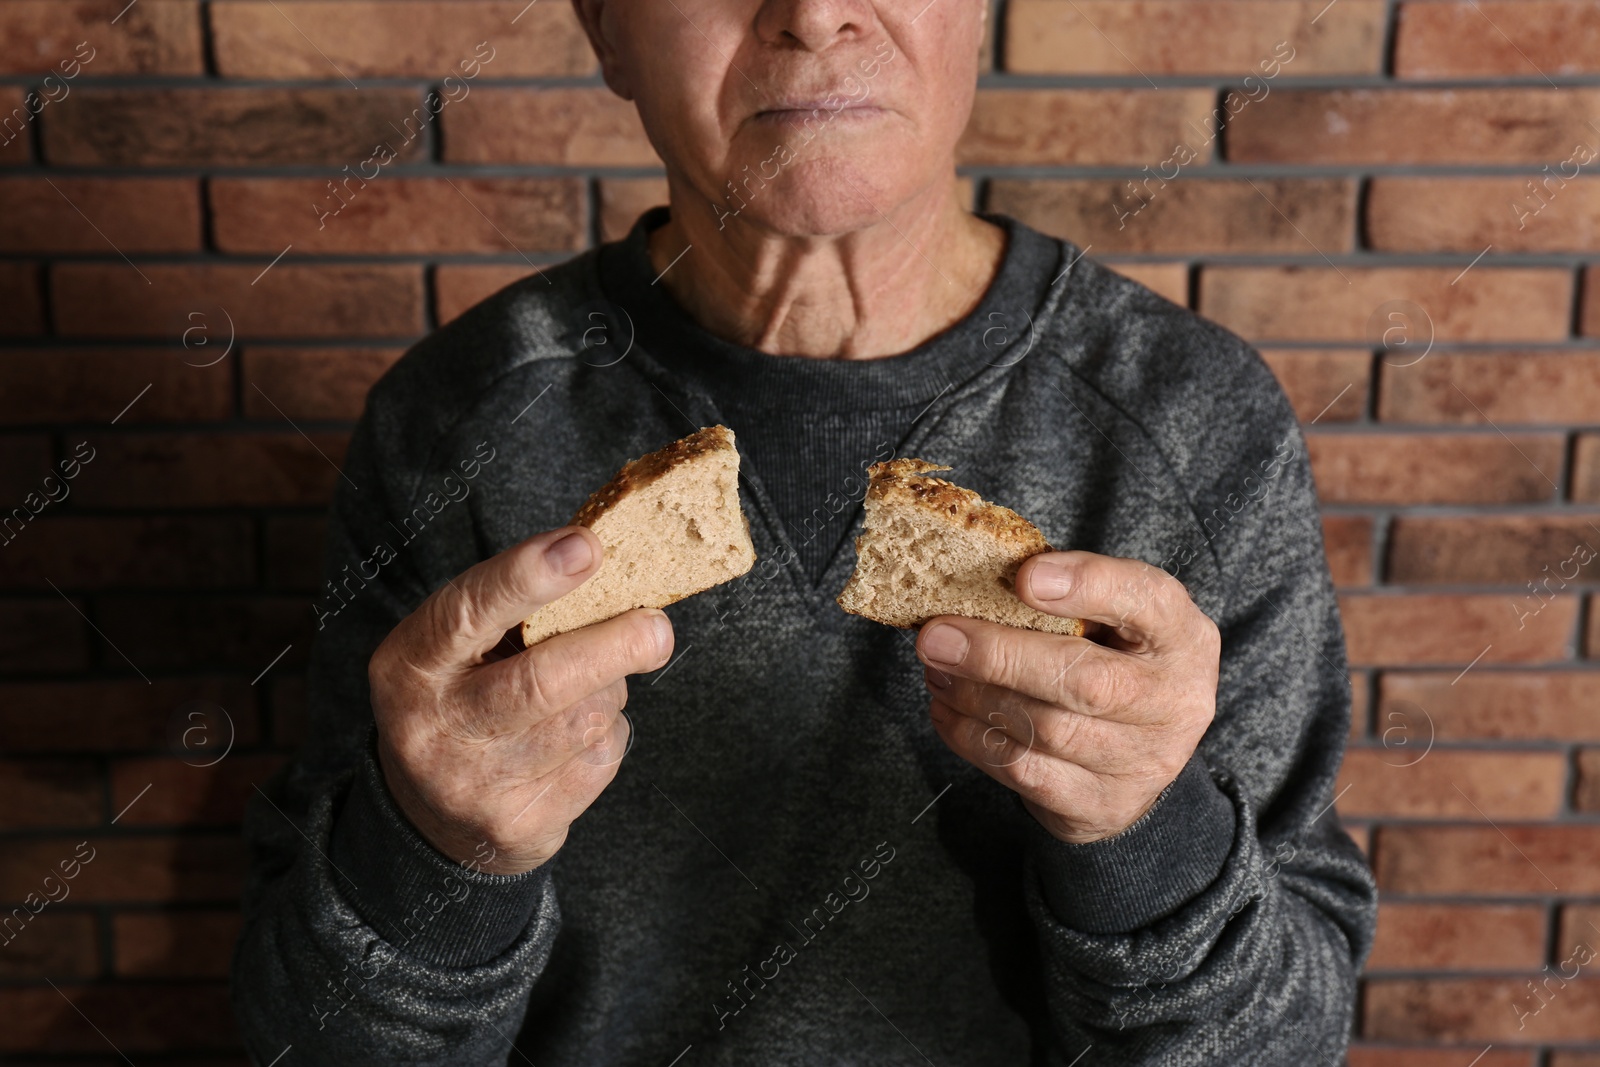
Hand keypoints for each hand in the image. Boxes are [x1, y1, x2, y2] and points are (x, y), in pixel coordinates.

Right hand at [368, 527, 673, 873]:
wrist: (434, 815)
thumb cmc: (463, 698)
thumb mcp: (460, 646)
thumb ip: (512, 605)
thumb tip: (596, 556)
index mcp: (411, 664)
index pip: (469, 611)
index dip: (528, 576)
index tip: (586, 547)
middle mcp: (432, 728)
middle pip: (541, 682)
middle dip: (611, 648)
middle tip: (656, 628)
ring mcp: (473, 785)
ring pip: (584, 720)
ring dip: (609, 691)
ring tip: (594, 683)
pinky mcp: (519, 824)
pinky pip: (599, 760)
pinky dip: (607, 734)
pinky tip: (579, 735)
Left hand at [915, 551, 1219, 843]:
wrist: (1141, 755)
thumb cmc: (1112, 660)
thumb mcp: (1112, 617)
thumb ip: (1061, 595)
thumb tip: (971, 580)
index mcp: (1181, 635)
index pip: (1144, 599)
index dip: (1086, 584)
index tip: (1024, 577)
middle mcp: (1175, 700)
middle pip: (1083, 680)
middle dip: (998, 656)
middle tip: (935, 637)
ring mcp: (1144, 761)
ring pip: (1044, 730)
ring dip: (975, 697)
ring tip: (936, 670)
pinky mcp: (1102, 805)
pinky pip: (1025, 771)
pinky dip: (973, 738)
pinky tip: (948, 710)